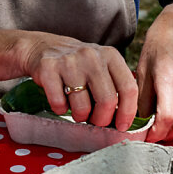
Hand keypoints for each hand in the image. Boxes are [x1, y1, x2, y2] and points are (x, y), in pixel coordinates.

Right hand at [24, 36, 138, 130]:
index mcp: (110, 55)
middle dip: (102, 119)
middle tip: (95, 120)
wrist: (44, 47)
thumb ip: (116, 87)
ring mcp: (70, 61)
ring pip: (82, 107)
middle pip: (107, 101)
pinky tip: (61, 102)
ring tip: (77, 109)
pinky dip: (60, 110)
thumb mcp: (103, 66)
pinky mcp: (48, 68)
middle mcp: (92, 56)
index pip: (128, 88)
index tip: (122, 125)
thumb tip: (124, 119)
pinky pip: (59, 104)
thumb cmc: (80, 65)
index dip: (128, 111)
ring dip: (80, 116)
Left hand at [135, 3, 172, 141]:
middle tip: (154, 134)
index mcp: (168, 74)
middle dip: (169, 135)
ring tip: (160, 112)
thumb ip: (143, 97)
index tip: (145, 138)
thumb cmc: (160, 40)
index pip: (167, 117)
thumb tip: (140, 124)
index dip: (156, 133)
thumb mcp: (143, 65)